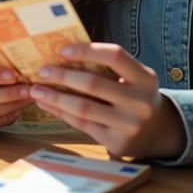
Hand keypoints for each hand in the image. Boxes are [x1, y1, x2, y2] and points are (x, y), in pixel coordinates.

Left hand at [29, 43, 185, 158]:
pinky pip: (82, 124)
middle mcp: (140, 102)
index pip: (116, 56)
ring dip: (55, 97)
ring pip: (84, 108)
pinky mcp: (116, 142)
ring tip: (37, 90)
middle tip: (42, 71)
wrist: (155, 132)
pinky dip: (61, 112)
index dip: (87, 51)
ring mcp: (129, 125)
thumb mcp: (133, 79)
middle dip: (63, 76)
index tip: (63, 50)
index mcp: (146, 78)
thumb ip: (108, 68)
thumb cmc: (135, 96)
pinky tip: (48, 105)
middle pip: (94, 84)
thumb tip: (64, 55)